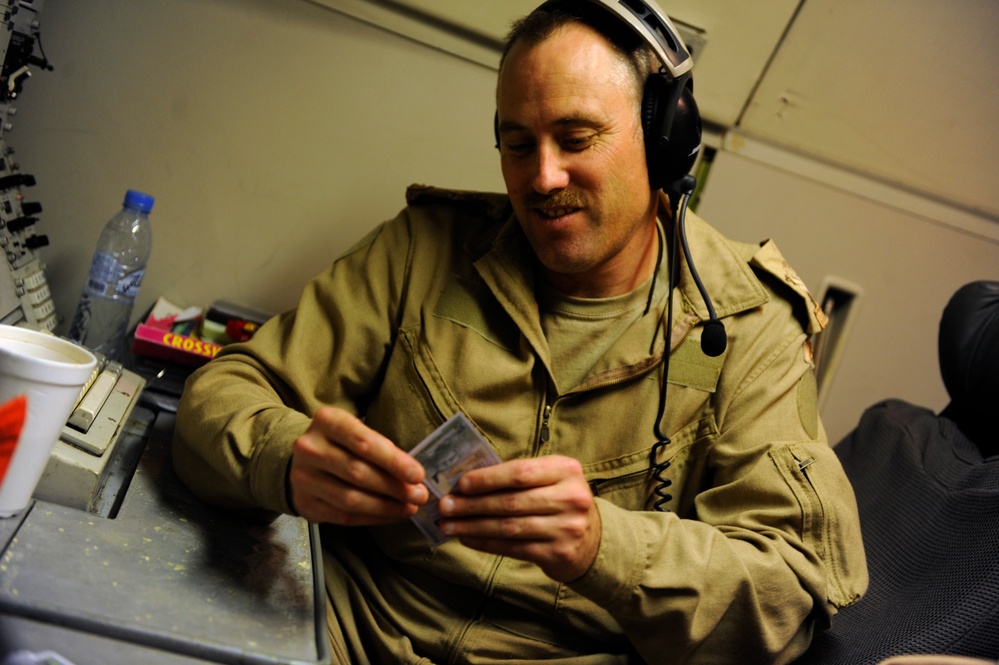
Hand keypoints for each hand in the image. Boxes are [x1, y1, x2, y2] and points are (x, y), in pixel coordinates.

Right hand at [288, 407, 427, 524]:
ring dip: (386, 506)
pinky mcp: (304, 503)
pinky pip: (343, 516)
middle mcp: (310, 448)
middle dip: (394, 487)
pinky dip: (372, 518)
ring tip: (409, 508)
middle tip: (419, 495)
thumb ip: (380, 448)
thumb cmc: (340, 443)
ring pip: (351, 499)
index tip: (418, 475)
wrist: (301, 459)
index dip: (394, 461)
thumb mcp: (356, 431)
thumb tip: (414, 475)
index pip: (364, 443)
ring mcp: (303, 477)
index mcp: (327, 421)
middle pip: (358, 472)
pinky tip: (391, 515)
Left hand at [437, 455, 600, 582]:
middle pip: (512, 501)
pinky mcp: (558, 553)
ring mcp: (567, 528)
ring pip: (509, 526)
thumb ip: (519, 476)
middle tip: (445, 506)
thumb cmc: (560, 501)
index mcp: (567, 470)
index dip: (488, 478)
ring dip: (473, 526)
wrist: (592, 541)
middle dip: (473, 504)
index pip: (521, 472)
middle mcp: (571, 498)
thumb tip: (467, 482)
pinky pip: (513, 547)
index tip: (461, 484)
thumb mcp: (551, 479)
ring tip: (448, 525)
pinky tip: (467, 538)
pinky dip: (486, 542)